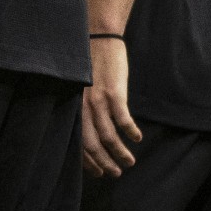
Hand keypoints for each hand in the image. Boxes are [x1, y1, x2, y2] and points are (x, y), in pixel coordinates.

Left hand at [81, 35, 140, 176]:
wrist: (98, 37)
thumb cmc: (88, 64)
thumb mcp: (79, 89)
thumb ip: (83, 109)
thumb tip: (91, 130)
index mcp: (72, 108)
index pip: (77, 143)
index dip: (88, 161)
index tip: (97, 172)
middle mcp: (82, 108)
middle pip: (92, 145)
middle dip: (104, 164)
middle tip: (115, 173)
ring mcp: (98, 101)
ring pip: (109, 137)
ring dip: (120, 153)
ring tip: (129, 162)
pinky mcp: (114, 94)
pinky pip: (123, 120)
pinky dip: (130, 132)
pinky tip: (137, 138)